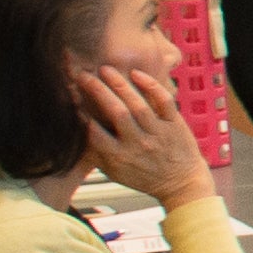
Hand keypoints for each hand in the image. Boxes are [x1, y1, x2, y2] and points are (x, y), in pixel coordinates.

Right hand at [72, 50, 205, 206]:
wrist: (181, 183)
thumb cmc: (144, 176)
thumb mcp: (114, 172)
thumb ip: (95, 154)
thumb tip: (75, 131)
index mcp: (118, 157)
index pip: (94, 132)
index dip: (80, 112)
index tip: (70, 95)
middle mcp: (137, 143)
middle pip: (115, 113)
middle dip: (97, 91)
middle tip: (83, 75)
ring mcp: (157, 133)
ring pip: (137, 105)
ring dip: (120, 85)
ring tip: (105, 70)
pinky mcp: (174, 124)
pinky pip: (164, 102)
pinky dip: (151, 86)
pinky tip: (136, 73)